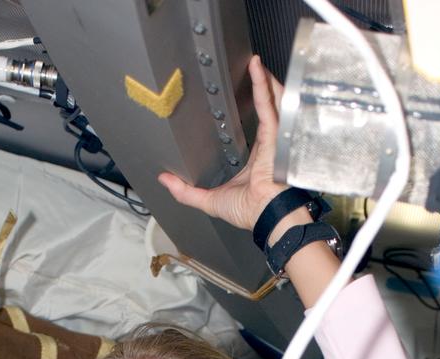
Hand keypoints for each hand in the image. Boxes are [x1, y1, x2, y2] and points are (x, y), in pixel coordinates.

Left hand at [157, 54, 287, 231]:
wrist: (266, 216)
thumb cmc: (249, 211)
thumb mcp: (209, 200)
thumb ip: (186, 191)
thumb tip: (164, 179)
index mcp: (257, 158)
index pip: (254, 126)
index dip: (248, 111)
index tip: (237, 96)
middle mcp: (267, 145)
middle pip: (265, 109)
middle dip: (260, 89)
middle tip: (249, 71)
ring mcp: (273, 138)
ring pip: (271, 102)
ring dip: (264, 81)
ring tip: (254, 62)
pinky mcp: (275, 134)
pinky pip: (268, 105)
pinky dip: (263, 86)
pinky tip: (256, 68)